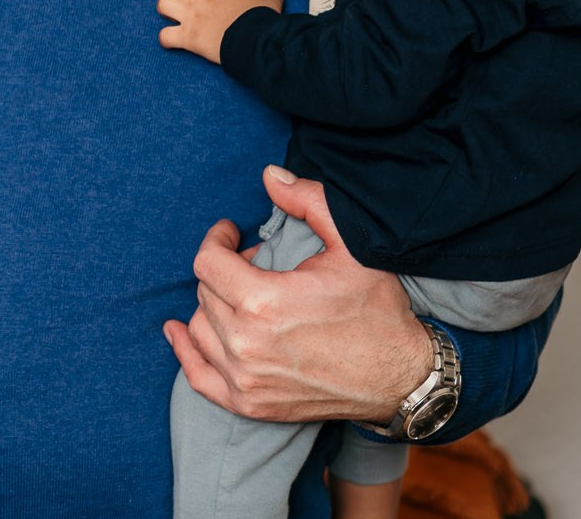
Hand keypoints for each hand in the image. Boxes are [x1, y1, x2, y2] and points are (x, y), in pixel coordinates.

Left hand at [157, 0, 281, 63]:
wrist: (256, 43)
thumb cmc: (263, 20)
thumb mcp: (271, 1)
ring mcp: (193, 15)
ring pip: (164, 2)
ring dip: (166, 7)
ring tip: (172, 13)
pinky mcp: (187, 37)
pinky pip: (165, 36)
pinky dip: (166, 39)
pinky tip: (171, 41)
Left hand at [163, 167, 429, 423]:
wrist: (401, 377)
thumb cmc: (377, 311)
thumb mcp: (351, 246)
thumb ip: (308, 202)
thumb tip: (269, 175)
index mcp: (264, 303)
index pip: (207, 262)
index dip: (217, 239)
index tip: (231, 232)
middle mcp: (245, 344)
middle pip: (205, 292)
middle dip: (225, 270)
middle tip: (256, 265)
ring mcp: (245, 380)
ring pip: (200, 327)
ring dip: (214, 305)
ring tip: (244, 296)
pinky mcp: (250, 404)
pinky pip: (198, 375)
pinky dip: (187, 350)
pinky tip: (180, 331)